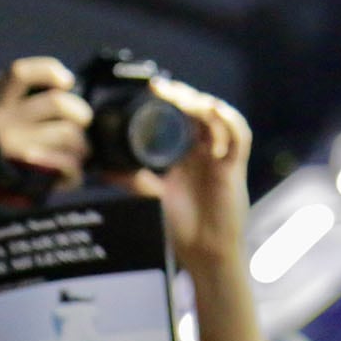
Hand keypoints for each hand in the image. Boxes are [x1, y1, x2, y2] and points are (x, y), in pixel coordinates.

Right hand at [0, 56, 92, 186]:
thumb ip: (26, 96)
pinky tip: (69, 174)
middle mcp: (1, 119)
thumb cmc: (6, 141)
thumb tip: (66, 83)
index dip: (49, 71)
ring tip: (78, 152)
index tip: (67, 81)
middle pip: (57, 102)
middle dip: (81, 111)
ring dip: (82, 145)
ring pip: (69, 134)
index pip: (21, 73)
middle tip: (83, 120)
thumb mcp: (5, 111)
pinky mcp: (26, 171)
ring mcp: (13, 145)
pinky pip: (68, 164)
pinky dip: (76, 171)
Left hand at [116, 79, 250, 269]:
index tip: (154, 87)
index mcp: (189, 154)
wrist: (204, 252)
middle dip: (186, 95)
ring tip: (184, 100)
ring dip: (204, 105)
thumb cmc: (182, 228)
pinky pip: (240, 136)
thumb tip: (101, 168)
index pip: (186, 116)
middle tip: (164, 88)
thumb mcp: (150, 195)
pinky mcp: (234, 168)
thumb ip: (131, 180)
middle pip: (203, 111)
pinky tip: (212, 115)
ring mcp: (222, 158)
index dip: (174, 98)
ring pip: (222, 118)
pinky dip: (229, 122)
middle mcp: (207, 152)